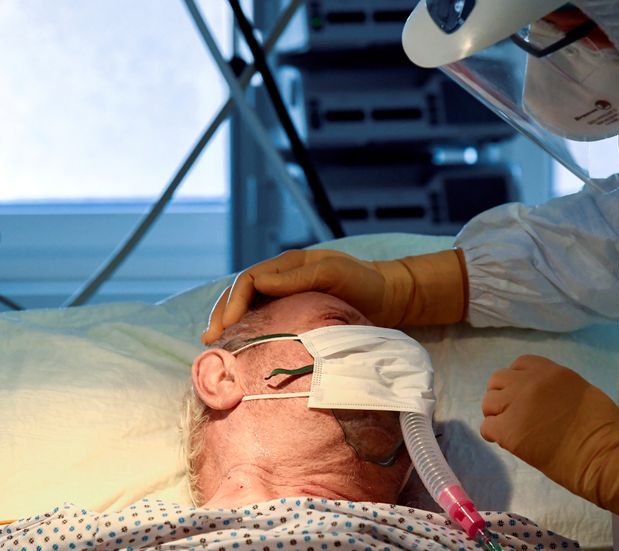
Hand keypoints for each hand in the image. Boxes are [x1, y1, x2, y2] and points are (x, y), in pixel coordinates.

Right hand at [202, 248, 467, 343]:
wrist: (388, 298)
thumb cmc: (364, 283)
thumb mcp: (334, 274)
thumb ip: (297, 277)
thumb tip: (258, 283)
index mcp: (288, 265)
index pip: (249, 281)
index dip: (234, 303)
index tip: (226, 328)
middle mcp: (282, 279)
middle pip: (241, 294)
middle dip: (223, 315)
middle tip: (210, 340)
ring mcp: (286, 297)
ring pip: (248, 308)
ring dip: (230, 325)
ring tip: (215, 346)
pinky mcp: (293, 314)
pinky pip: (263, 320)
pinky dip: (247, 333)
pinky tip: (239, 348)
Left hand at [481, 355, 618, 518]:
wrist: (605, 456)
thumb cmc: (605, 429)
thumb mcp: (582, 392)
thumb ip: (557, 389)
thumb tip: (546, 400)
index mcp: (551, 371)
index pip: (520, 364)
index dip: (517, 380)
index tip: (522, 395)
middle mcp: (530, 382)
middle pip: (498, 379)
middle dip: (502, 395)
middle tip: (511, 413)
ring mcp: (517, 405)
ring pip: (488, 402)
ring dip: (496, 414)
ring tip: (508, 428)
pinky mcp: (509, 431)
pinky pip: (487, 427)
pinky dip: (494, 435)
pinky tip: (507, 443)